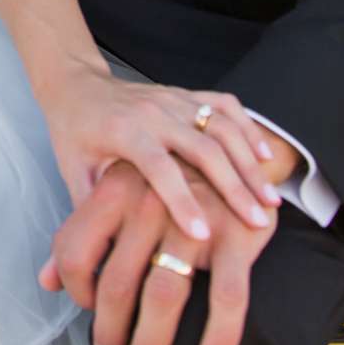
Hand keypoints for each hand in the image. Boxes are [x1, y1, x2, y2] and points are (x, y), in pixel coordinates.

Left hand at [38, 67, 282, 237]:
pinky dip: (249, 129)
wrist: (75, 85)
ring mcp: (173, 99)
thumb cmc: (74, 134)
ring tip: (270, 200)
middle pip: (202, 147)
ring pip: (221, 127)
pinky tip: (267, 157)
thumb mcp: (73, 171)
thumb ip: (90, 209)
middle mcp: (153, 111)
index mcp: (123, 130)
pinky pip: (225, 106)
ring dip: (249, 163)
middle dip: (233, 186)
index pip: (157, 166)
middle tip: (257, 222)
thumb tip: (95, 260)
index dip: (179, 200)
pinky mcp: (186, 93)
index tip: (200, 234)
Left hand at [41, 159, 276, 344]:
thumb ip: (79, 235)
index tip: (88, 310)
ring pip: (164, 294)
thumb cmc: (159, 176)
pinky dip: (219, 335)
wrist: (231, 139)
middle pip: (116, 281)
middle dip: (108, 330)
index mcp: (114, 188)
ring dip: (151, 343)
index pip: (73, 249)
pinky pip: (228, 295)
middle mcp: (149, 201)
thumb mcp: (110, 189)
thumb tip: (45, 282)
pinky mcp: (239, 233)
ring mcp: (195, 218)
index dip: (74, 289)